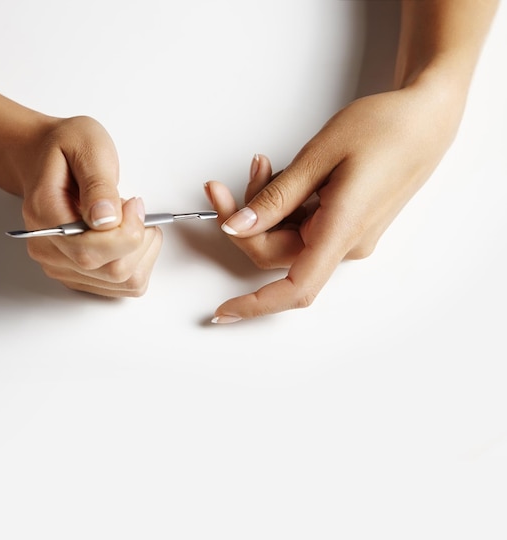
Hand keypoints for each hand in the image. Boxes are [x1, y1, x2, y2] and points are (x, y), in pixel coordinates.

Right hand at [19, 116, 161, 296]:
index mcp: (45, 218)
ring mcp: (63, 266)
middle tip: (132, 209)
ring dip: (142, 251)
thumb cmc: (64, 149)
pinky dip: (138, 261)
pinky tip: (126, 236)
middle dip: (139, 240)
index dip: (128, 232)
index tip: (134, 204)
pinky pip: (123, 285)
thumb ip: (98, 184)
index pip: (92, 251)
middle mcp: (49, 250)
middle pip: (113, 271)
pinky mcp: (79, 275)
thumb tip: (106, 219)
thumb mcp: (87, 146)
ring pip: (123, 282)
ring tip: (127, 220)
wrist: (41, 158)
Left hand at [206, 82, 464, 322]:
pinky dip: (283, 208)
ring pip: (286, 239)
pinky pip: (302, 228)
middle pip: (277, 253)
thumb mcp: (321, 155)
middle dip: (245, 223)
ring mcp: (347, 237)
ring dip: (263, 210)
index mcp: (342, 229)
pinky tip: (284, 176)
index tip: (223, 311)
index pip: (296, 288)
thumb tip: (238, 226)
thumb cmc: (386, 128)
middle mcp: (347, 243)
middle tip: (221, 189)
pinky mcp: (346, 226)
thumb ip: (276, 197)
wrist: (427, 119)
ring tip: (263, 166)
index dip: (256, 304)